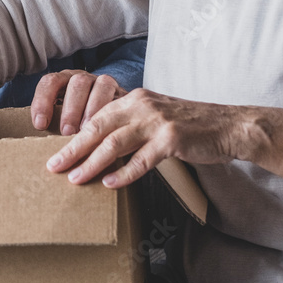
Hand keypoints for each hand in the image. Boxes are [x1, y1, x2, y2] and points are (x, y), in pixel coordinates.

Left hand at [31, 69, 127, 135]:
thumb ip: (51, 123)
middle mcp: (83, 79)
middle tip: (66, 132)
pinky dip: (111, 111)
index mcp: (64, 81)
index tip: (40, 125)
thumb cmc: (78, 120)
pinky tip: (108, 129)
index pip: (50, 82)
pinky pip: (119, 96)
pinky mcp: (121, 93)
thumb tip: (36, 146)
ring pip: (101, 85)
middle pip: (77, 83)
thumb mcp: (61, 117)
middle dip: (71, 108)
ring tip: (86, 131)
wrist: (114, 114)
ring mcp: (104, 83)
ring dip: (93, 109)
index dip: (43, 101)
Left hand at [45, 88, 239, 188]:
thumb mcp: (155, 119)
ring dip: (92, 162)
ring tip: (76, 178)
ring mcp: (157, 120)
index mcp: (134, 98)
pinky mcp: (172, 138)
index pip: (96, 117)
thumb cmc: (190, 127)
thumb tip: (101, 149)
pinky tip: (110, 183)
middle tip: (53, 166)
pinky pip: (142, 158)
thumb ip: (130, 128)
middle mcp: (142, 104)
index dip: (73, 136)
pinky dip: (124, 172)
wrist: (229, 126)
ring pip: (115, 143)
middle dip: (73, 148)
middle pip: (98, 127)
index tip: (56, 153)